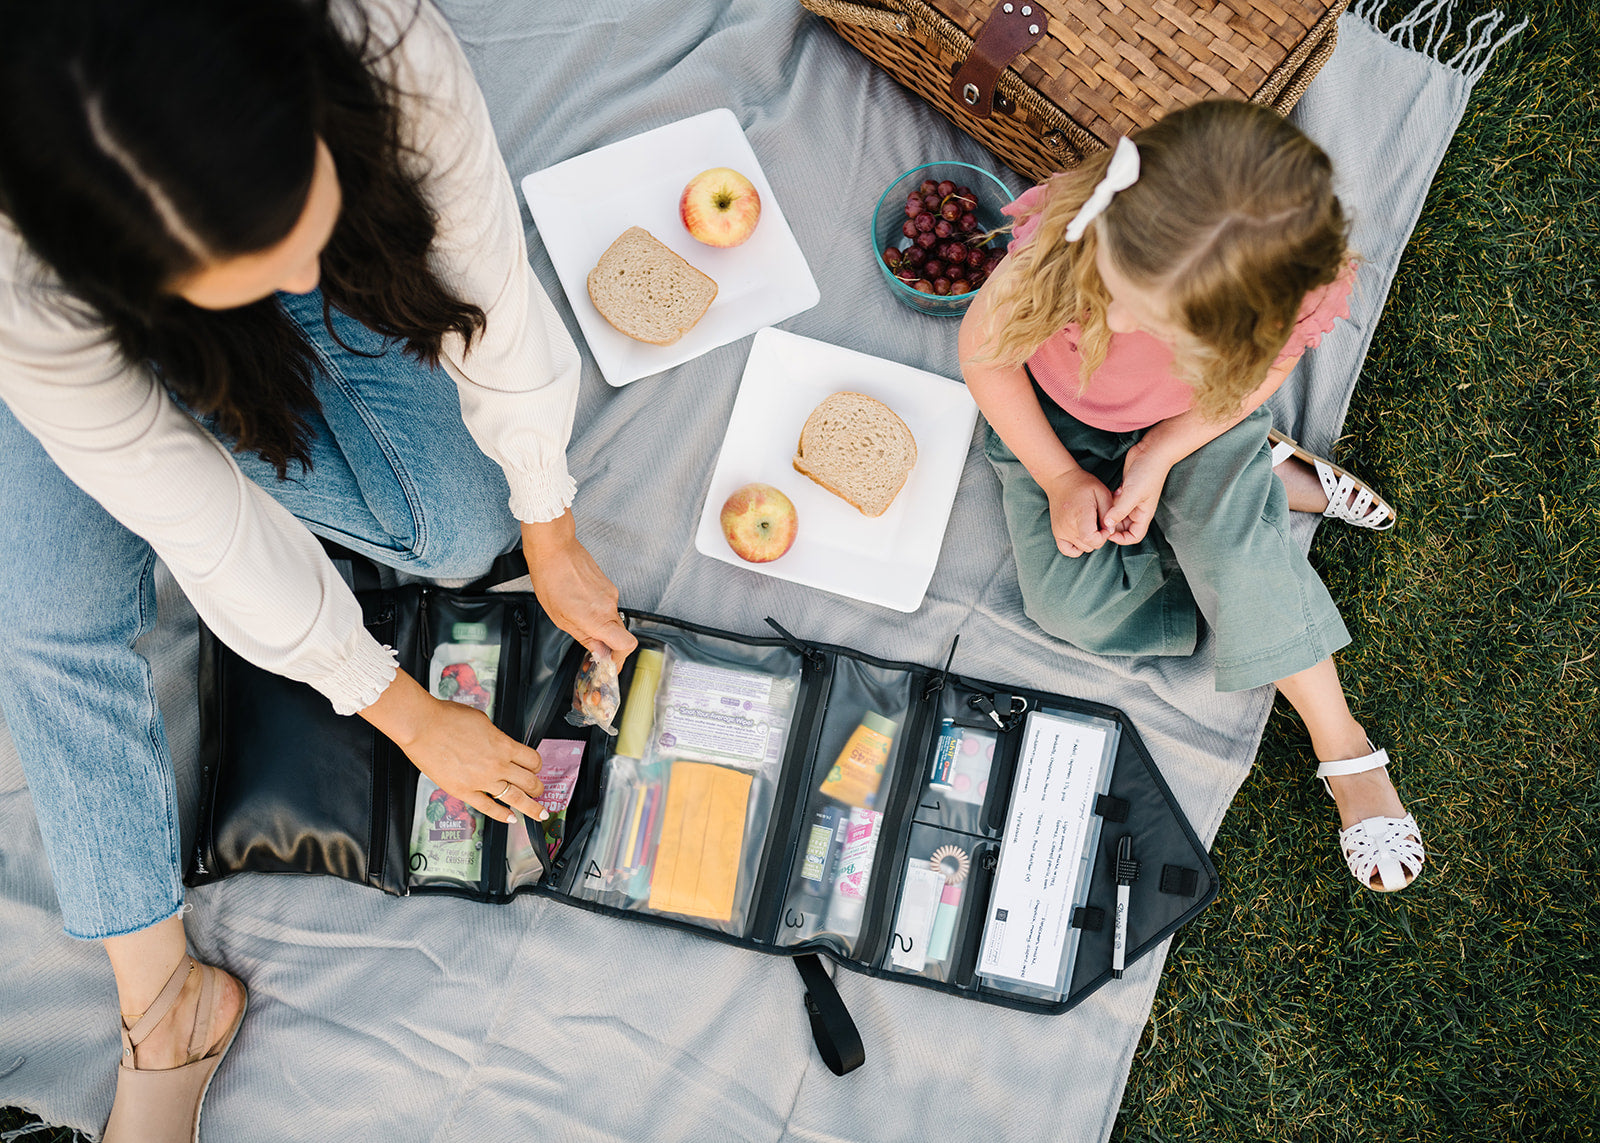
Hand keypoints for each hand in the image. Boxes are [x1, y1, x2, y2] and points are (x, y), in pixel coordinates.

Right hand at [360, 671, 546, 823]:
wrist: (423, 726)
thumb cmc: (448, 718)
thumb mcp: (482, 721)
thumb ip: (495, 737)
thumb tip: (499, 744)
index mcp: (504, 745)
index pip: (532, 760)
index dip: (537, 766)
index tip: (536, 769)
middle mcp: (497, 765)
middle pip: (529, 781)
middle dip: (537, 788)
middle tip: (540, 792)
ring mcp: (482, 781)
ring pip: (515, 798)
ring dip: (531, 807)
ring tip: (539, 814)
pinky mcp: (464, 791)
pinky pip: (489, 808)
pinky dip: (502, 815)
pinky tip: (510, 819)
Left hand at [522, 513, 636, 661]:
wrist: (554, 549)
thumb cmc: (551, 578)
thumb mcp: (560, 618)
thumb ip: (583, 637)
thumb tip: (598, 650)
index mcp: (598, 618)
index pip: (626, 645)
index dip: (620, 658)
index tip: (610, 663)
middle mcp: (609, 605)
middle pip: (619, 634)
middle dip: (606, 643)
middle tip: (591, 646)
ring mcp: (611, 593)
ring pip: (611, 618)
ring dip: (598, 624)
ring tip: (575, 617)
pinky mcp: (608, 584)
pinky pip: (606, 605)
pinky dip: (596, 610)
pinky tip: (578, 603)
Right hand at [1043, 468, 1113, 557]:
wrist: (1061, 480)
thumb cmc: (1084, 485)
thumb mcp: (1103, 493)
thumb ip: (1110, 513)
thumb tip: (1110, 531)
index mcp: (1081, 514)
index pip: (1091, 539)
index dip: (1103, 537)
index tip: (1106, 526)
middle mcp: (1068, 526)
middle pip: (1090, 545)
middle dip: (1100, 537)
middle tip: (1100, 522)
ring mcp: (1060, 531)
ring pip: (1083, 548)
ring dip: (1091, 540)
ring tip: (1091, 525)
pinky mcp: (1057, 533)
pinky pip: (1067, 550)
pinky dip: (1077, 547)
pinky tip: (1082, 536)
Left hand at [1104, 442, 1169, 545]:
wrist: (1152, 451)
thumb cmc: (1148, 473)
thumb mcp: (1133, 494)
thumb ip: (1120, 510)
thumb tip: (1107, 525)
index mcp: (1143, 514)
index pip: (1134, 536)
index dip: (1122, 539)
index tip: (1108, 533)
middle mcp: (1137, 509)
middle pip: (1123, 527)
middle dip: (1112, 526)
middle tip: (1099, 521)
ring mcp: (1131, 499)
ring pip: (1117, 514)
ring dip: (1108, 512)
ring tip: (1102, 507)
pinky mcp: (1125, 490)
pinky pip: (1114, 502)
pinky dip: (1108, 501)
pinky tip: (1107, 494)